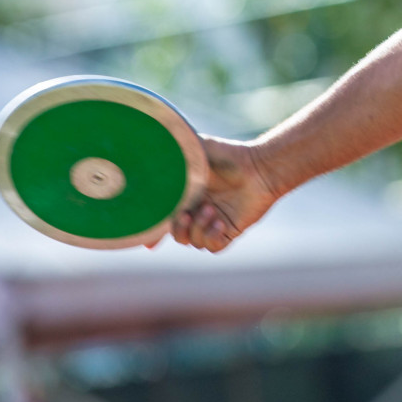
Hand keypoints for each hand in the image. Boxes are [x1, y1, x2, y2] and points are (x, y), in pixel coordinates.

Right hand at [151, 136, 280, 252]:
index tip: (149, 233)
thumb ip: (168, 158)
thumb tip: (144, 166)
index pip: (164, 219)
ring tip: (211, 209)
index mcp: (185, 196)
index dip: (154, 229)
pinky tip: (219, 222)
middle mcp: (197, 211)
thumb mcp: (191, 154)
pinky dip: (211, 237)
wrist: (257, 166)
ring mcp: (213, 222)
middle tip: (186, 215)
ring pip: (194, 241)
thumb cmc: (226, 155)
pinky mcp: (229, 230)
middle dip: (177, 228)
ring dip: (199, 228)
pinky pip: (213, 247)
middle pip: (177, 234)